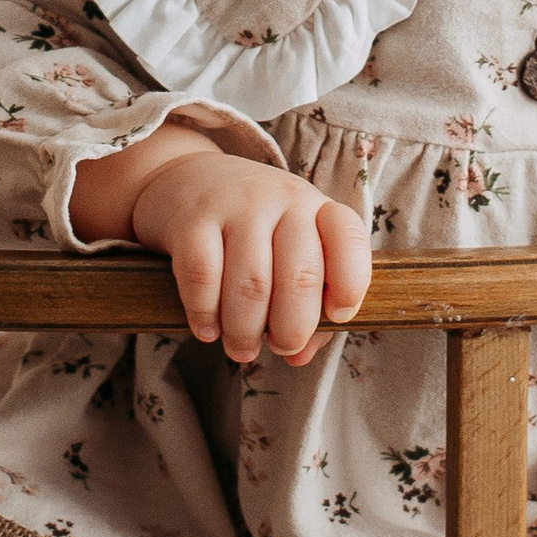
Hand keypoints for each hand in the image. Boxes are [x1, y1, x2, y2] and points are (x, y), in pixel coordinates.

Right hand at [71, 135, 371, 363]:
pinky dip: (206, 313)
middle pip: (300, 276)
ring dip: (246, 330)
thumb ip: (308, 303)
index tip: (337, 316)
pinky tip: (208, 329)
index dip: (351, 285)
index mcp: (316, 209)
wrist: (185, 181)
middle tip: (281, 347)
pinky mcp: (192, 220)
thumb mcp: (289, 250)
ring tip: (242, 348)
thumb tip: (300, 355)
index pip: (349, 240)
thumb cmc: (252, 230)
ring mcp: (236, 206)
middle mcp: (282, 201)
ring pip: (251, 283)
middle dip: (293, 328)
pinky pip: (202, 277)